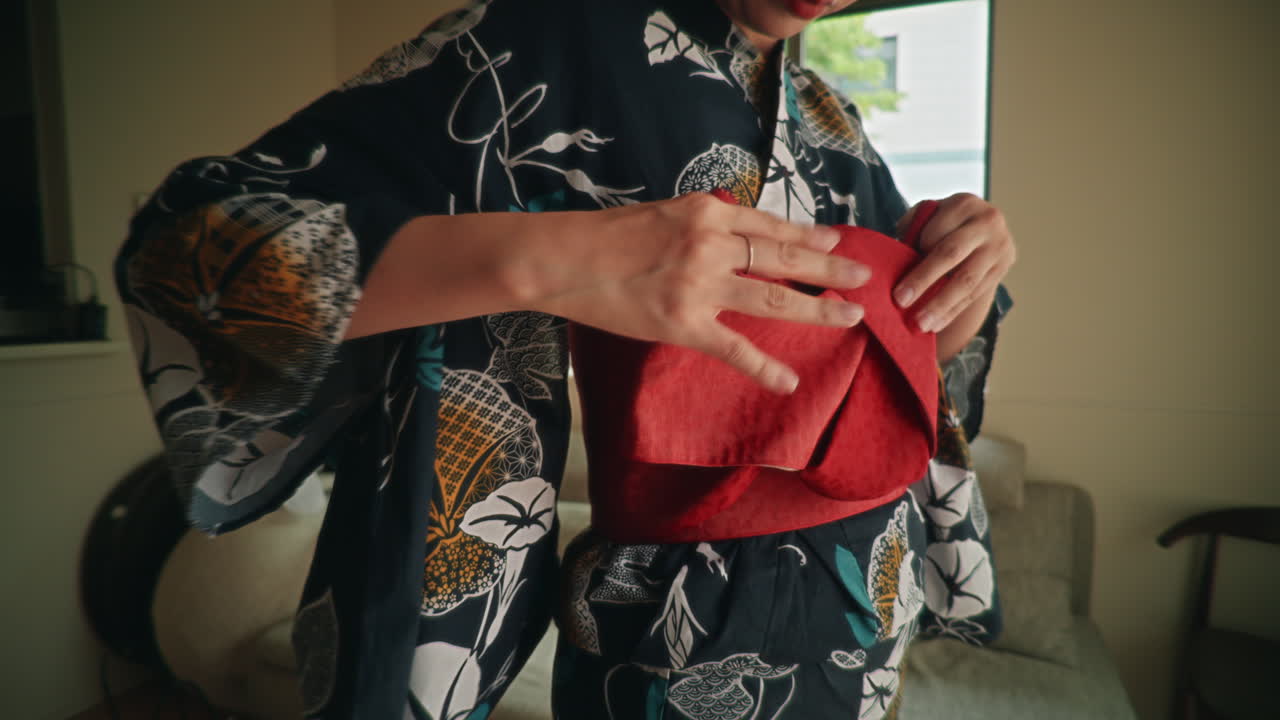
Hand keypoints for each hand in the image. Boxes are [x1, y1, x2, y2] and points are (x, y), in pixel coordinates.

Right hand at [536, 193, 871, 393]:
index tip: (836, 241)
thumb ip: (703, 222)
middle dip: (831, 267)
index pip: (770, 224)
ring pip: (773, 299)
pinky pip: (734, 348)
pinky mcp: (682, 324)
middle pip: (785, 257)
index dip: (808, 234)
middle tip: (865, 276)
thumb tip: (740, 231)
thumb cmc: (605, 234)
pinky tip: (789, 382)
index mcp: (707, 212)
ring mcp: (700, 286)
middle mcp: (711, 244)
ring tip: (851, 316)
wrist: (561, 258)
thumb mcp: (662, 212)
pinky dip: (764, 367)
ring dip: (817, 308)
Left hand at [892, 193, 1014, 337]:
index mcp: (965, 204)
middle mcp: (988, 223)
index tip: (900, 262)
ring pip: (966, 281)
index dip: (918, 248)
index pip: (936, 229)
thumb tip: (896, 252)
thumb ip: (913, 226)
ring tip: (920, 324)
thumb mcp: (930, 214)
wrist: (985, 229)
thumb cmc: (945, 222)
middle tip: (900, 301)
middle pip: (951, 254)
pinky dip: (952, 312)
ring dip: (940, 305)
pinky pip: (975, 295)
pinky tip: (935, 325)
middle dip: (924, 279)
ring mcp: (999, 247)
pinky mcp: (1003, 269)